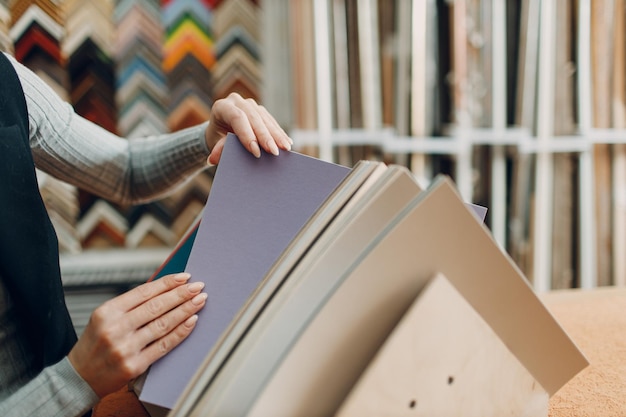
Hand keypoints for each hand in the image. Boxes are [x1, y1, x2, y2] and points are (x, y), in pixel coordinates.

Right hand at [68, 273, 206, 397]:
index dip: (167, 283)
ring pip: (163, 324)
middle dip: (181, 294)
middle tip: (198, 286)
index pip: (144, 292)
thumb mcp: (105, 318)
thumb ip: (131, 305)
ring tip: (199, 300)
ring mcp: (125, 348)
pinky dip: (181, 332)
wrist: (79, 378)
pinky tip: (192, 321)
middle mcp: (115, 329)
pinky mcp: (135, 365)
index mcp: (107, 312)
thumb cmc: (96, 343)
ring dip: (185, 310)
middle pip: (156, 306)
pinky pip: (164, 345)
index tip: (184, 277)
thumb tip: (165, 289)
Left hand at [205, 92, 292, 164]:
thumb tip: (214, 159)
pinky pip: (271, 121)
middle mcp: (237, 101)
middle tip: (274, 152)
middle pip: (254, 118)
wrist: (220, 130)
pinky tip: (287, 142)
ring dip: (276, 135)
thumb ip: (219, 147)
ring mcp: (250, 104)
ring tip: (285, 148)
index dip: (248, 134)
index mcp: (222, 107)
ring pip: (265, 119)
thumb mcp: (215, 142)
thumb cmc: (217, 137)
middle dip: (266, 136)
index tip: (256, 152)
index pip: (237, 118)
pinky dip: (279, 133)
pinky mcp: (260, 110)